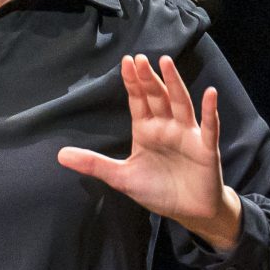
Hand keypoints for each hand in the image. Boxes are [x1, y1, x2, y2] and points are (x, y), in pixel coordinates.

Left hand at [59, 55, 242, 250]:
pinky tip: (209, 93)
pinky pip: (209, 126)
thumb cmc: (157, 190)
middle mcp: (166, 127)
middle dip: (148, 78)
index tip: (125, 61)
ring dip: (174, 83)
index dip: (132, 82)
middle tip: (140, 58)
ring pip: (180, 103)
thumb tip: (60, 155)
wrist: (188, 212)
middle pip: (157, 97)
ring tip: (166, 63)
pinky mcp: (205, 147)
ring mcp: (187, 135)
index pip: (138, 101)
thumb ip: (94, 164)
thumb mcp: (121, 178)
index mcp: (146, 131)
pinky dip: (210, 110)